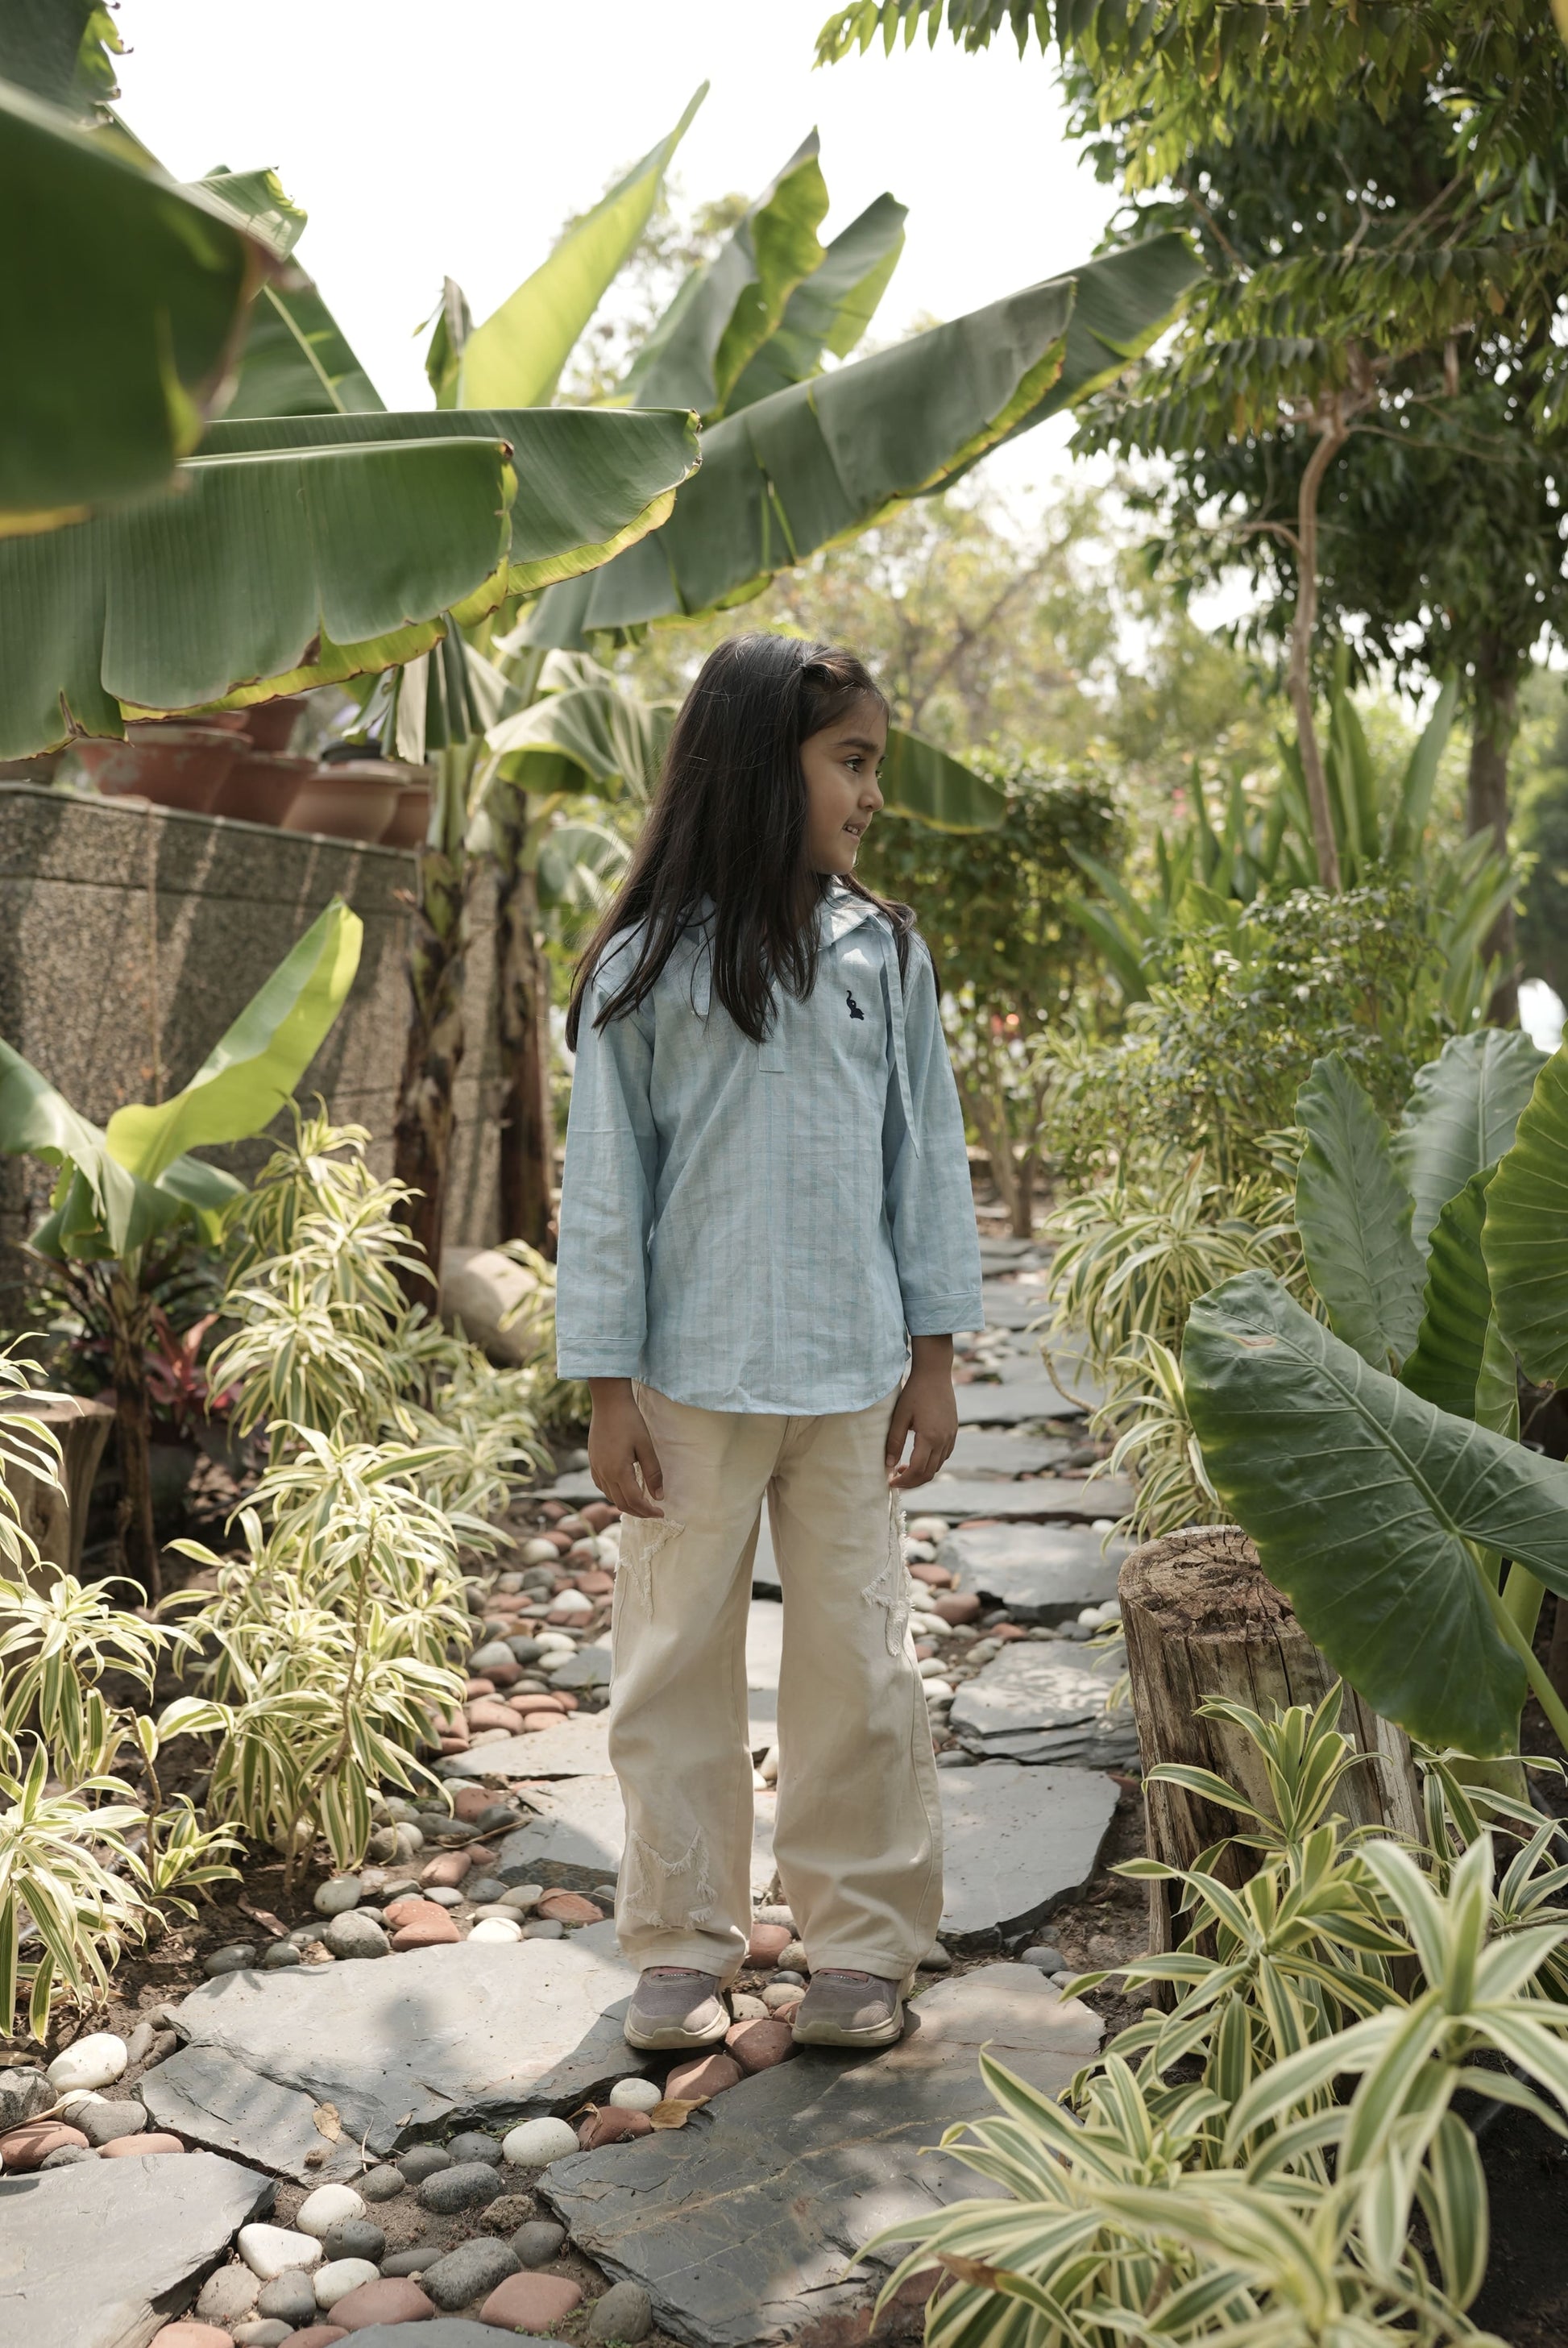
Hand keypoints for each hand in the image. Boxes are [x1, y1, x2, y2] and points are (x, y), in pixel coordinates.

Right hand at [587, 1378, 663, 1518]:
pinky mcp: (593, 1463)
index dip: (648, 1511)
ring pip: (611, 1497)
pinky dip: (615, 1494)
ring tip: (642, 1503)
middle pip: (621, 1503)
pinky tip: (624, 1489)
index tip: (661, 1513)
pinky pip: (603, 1487)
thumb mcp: (646, 1446)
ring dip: (626, 1504)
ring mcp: (596, 1468)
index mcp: (618, 1471)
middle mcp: (604, 1474)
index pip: (634, 1501)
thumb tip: (659, 1497)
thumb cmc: (630, 1421)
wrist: (608, 1403)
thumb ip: (653, 1473)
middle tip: (654, 1512)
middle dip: (639, 1512)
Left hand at [886, 1336, 957, 1491]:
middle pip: (929, 1473)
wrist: (935, 1373)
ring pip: (938, 1466)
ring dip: (921, 1472)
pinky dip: (931, 1463)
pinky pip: (944, 1455)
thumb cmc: (915, 1392)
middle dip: (911, 1481)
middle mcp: (944, 1440)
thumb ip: (893, 1441)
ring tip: (903, 1467)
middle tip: (895, 1478)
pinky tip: (918, 1456)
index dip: (903, 1481)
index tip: (889, 1481)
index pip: (917, 1470)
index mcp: (930, 1438)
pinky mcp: (953, 1431)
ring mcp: (951, 1436)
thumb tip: (888, 1465)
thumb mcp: (899, 1416)